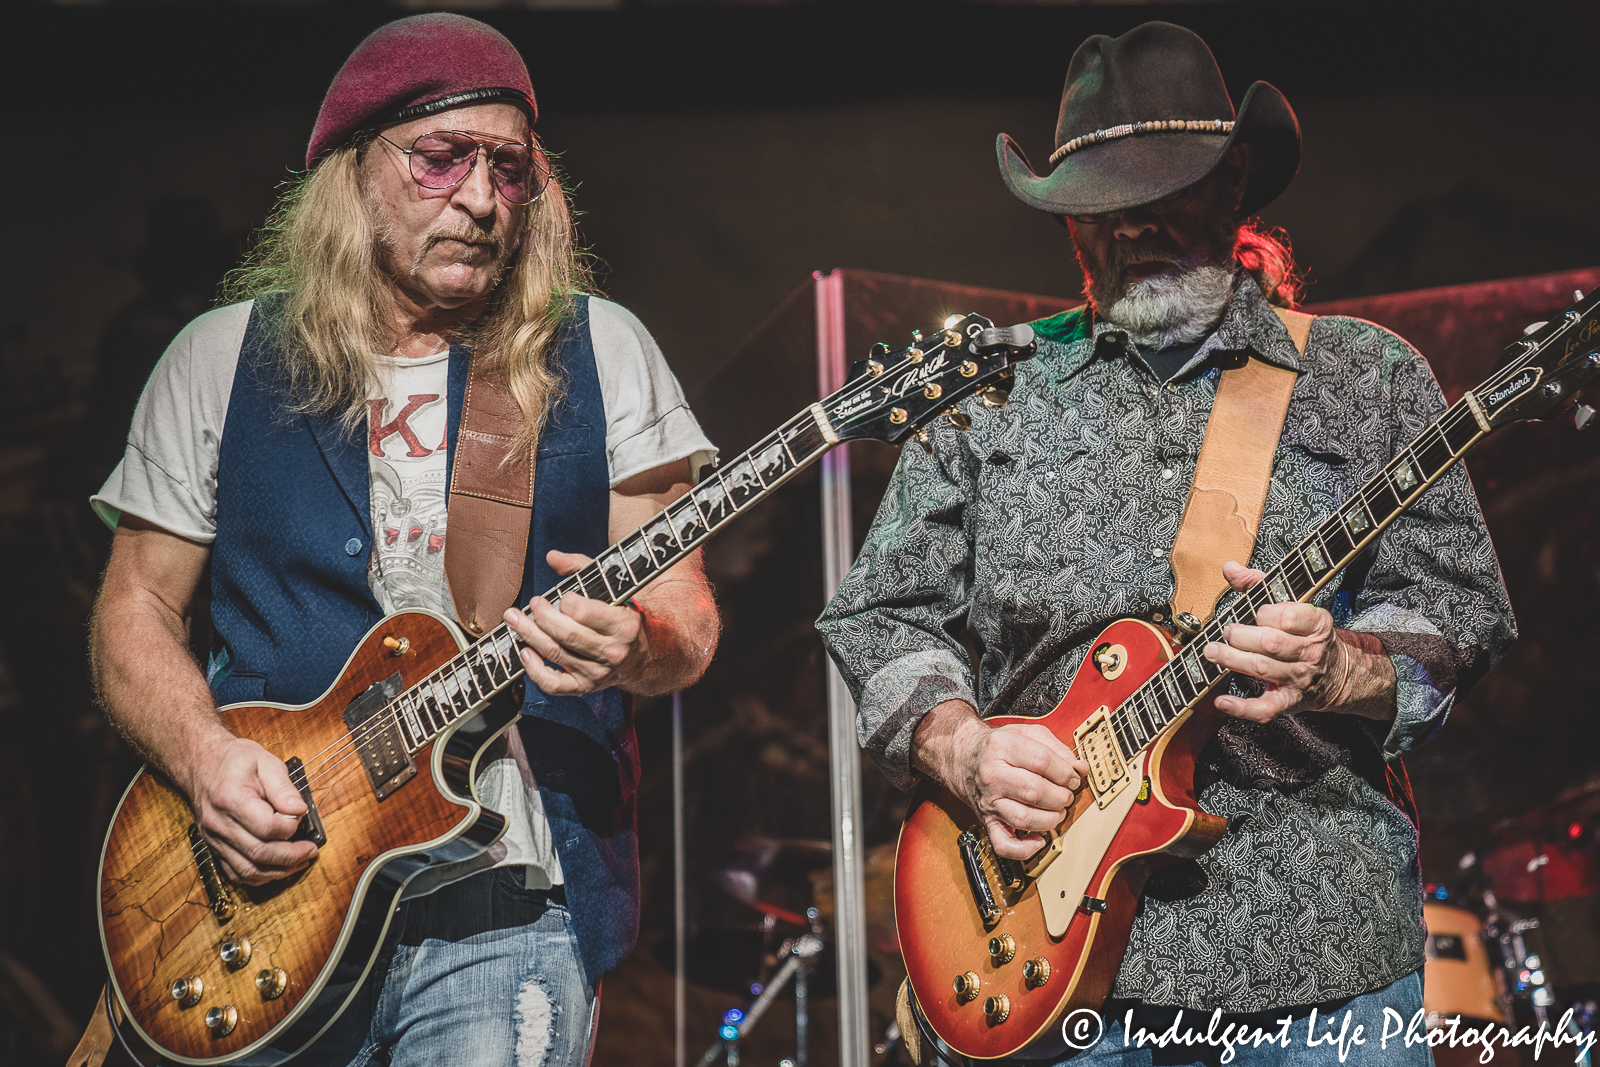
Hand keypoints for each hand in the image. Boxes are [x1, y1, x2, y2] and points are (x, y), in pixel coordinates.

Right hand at [187, 736, 317, 884]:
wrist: (202, 763)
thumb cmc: (235, 760)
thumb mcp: (265, 761)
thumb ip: (284, 788)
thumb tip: (299, 811)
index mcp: (231, 798)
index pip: (266, 827)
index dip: (290, 827)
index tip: (301, 815)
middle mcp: (218, 823)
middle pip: (258, 853)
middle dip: (291, 856)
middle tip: (311, 849)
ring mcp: (214, 838)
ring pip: (247, 870)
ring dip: (278, 871)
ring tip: (300, 861)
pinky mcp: (214, 847)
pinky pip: (236, 873)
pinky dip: (259, 876)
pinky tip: (278, 868)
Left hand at [505, 549, 653, 696]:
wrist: (644, 656)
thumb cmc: (624, 617)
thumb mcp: (612, 588)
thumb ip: (581, 568)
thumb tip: (552, 557)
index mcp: (623, 625)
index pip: (582, 612)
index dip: (565, 601)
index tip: (562, 596)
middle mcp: (612, 652)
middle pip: (564, 633)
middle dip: (540, 615)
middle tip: (533, 603)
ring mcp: (597, 673)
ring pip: (555, 654)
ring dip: (528, 634)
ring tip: (515, 619)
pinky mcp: (584, 687)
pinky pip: (553, 684)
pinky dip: (534, 670)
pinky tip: (525, 652)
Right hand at [915, 701, 1089, 860]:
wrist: (963, 758)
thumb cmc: (998, 747)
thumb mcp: (1025, 733)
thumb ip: (1056, 746)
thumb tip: (1079, 768)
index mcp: (1001, 747)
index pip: (1042, 761)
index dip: (1065, 772)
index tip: (1073, 776)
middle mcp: (992, 775)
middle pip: (1035, 791)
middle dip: (1061, 796)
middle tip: (1067, 794)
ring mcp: (989, 801)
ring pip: (1024, 819)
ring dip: (1050, 819)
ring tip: (1057, 812)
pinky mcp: (987, 821)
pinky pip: (1004, 844)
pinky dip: (1025, 849)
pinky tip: (1039, 839)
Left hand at [1204, 560, 1341, 723]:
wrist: (1336, 673)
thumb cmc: (1304, 633)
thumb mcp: (1292, 603)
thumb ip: (1257, 584)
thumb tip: (1228, 568)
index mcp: (1315, 623)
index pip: (1290, 617)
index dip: (1267, 614)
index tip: (1257, 613)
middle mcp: (1309, 651)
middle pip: (1271, 643)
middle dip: (1241, 636)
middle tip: (1225, 632)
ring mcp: (1299, 678)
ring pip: (1263, 669)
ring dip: (1232, 660)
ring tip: (1212, 651)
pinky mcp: (1288, 701)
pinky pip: (1266, 708)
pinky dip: (1242, 707)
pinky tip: (1222, 701)